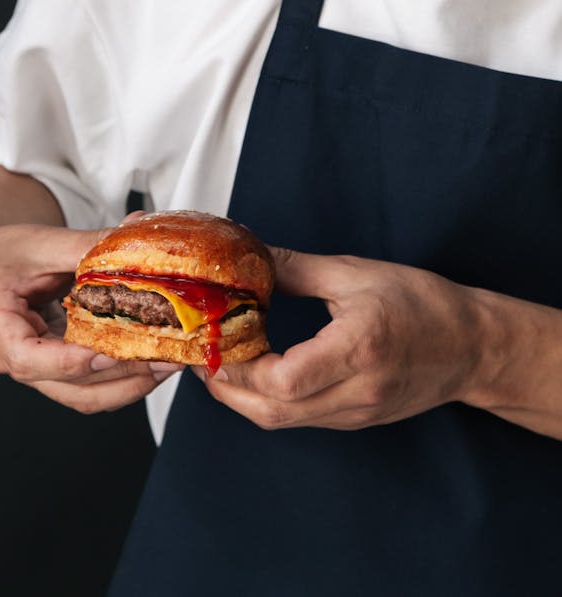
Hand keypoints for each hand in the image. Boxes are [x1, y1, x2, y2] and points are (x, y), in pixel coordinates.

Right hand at [0, 211, 180, 411]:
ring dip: (127, 384)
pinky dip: (119, 376)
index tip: (113, 351)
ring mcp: (31, 368)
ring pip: (80, 394)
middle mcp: (8, 359)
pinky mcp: (52, 367)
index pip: (29, 359)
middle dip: (120, 377)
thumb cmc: (2, 251)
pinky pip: (86, 383)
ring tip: (168, 363)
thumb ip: (87, 244)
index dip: (73, 362)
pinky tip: (150, 360)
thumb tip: (135, 233)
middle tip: (165, 359)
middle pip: (65, 386)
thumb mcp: (42, 242)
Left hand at [193, 249, 482, 429]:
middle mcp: (356, 390)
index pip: (284, 379)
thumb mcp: (356, 273)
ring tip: (222, 361)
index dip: (240, 366)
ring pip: (282, 420)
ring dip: (242, 396)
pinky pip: (299, 418)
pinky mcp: (354, 419)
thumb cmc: (423, 304)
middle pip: (273, 411)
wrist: (472, 346)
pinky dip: (268, 400)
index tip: (217, 338)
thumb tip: (251, 257)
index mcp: (358, 348)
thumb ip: (296, 268)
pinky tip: (256, 372)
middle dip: (227, 387)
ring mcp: (355, 412)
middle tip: (204, 354)